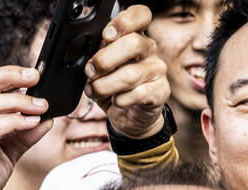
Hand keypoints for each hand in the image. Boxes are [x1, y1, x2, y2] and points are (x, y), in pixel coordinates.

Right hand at [0, 66, 52, 189]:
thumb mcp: (4, 156)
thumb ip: (23, 138)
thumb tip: (45, 122)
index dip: (6, 75)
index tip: (31, 77)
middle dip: (9, 75)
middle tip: (35, 77)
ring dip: (19, 100)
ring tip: (40, 105)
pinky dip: (15, 122)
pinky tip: (32, 123)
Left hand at [84, 5, 169, 138]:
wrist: (131, 116)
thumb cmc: (115, 87)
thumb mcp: (102, 68)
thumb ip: (98, 56)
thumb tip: (87, 58)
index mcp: (135, 36)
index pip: (140, 15)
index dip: (124, 22)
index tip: (106, 35)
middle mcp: (149, 49)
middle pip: (134, 43)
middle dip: (106, 59)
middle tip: (91, 71)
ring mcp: (157, 70)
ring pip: (131, 74)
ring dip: (106, 84)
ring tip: (94, 90)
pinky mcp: (161, 91)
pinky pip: (138, 94)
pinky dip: (120, 100)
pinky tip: (116, 102)